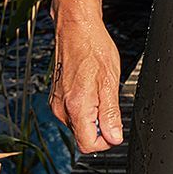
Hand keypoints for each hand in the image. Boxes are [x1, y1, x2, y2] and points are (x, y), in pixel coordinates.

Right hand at [50, 0, 124, 153]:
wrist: (76, 29)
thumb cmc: (94, 48)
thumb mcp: (110, 81)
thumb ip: (111, 113)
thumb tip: (115, 137)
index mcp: (76, 106)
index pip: (88, 144)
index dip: (106, 139)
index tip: (115, 126)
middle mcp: (61, 108)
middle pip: (83, 135)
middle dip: (100, 125)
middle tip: (109, 99)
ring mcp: (57, 102)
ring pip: (78, 123)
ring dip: (92, 114)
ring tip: (100, 89)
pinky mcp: (56, 96)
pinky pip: (72, 112)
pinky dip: (85, 105)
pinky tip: (91, 86)